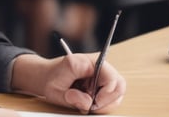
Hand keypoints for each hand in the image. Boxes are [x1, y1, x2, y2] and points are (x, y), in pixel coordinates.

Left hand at [11, 54, 125, 113]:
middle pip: (119, 86)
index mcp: (88, 62)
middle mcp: (100, 64)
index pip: (111, 78)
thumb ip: (71, 97)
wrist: (49, 76)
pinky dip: (103, 103)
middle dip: (106, 101)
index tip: (94, 104)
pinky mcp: (105, 81)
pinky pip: (113, 96)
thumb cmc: (52, 80)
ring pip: (117, 92)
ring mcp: (104, 73)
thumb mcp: (55, 90)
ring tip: (87, 102)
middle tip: (91, 107)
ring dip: (105, 103)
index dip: (106, 95)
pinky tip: (90, 101)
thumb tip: (88, 102)